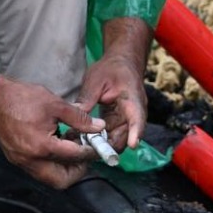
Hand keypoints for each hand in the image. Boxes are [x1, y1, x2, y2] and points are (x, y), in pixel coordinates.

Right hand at [0, 75, 102, 188]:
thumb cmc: (22, 98)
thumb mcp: (56, 104)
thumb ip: (79, 118)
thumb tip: (98, 127)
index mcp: (42, 146)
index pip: (74, 157)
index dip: (90, 152)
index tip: (99, 146)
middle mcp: (31, 160)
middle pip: (61, 180)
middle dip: (78, 171)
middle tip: (86, 155)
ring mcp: (21, 162)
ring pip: (49, 177)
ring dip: (64, 168)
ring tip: (73, 148)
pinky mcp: (16, 159)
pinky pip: (39, 170)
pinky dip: (52, 163)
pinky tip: (58, 145)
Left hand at [76, 17, 152, 150]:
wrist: (121, 64)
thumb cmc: (111, 69)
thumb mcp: (96, 79)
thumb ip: (88, 97)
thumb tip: (75, 114)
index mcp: (133, 100)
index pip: (137, 118)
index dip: (136, 132)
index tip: (132, 144)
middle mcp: (133, 114)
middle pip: (125, 136)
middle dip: (109, 146)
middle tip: (87, 149)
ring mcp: (126, 120)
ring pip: (116, 140)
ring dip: (101, 145)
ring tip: (80, 145)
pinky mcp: (117, 123)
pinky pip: (109, 136)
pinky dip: (98, 140)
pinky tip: (81, 140)